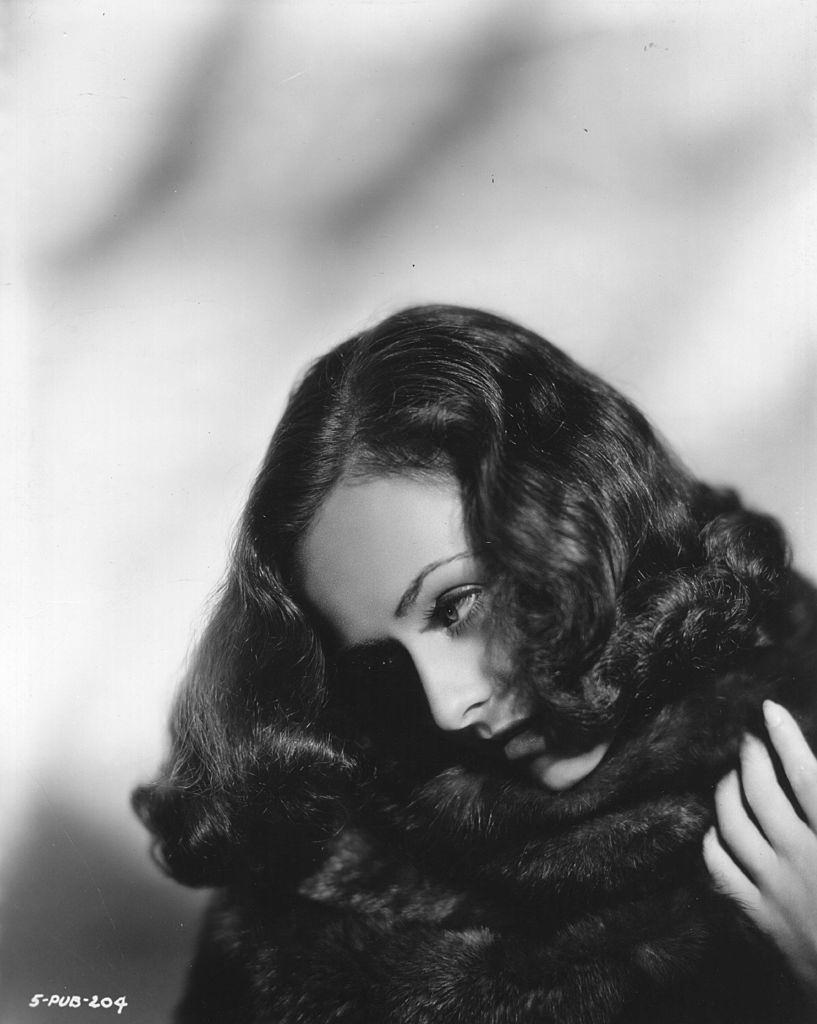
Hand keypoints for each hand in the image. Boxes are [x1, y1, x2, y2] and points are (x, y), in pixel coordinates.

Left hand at [703, 700, 816, 1004]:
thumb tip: (811, 777)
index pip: (805, 776)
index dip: (786, 737)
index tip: (770, 709)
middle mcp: (802, 858)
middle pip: (762, 792)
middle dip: (751, 757)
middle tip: (748, 739)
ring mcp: (776, 887)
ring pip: (733, 823)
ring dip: (728, 792)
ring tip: (731, 776)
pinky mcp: (759, 915)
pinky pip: (721, 867)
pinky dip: (714, 840)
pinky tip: (715, 828)